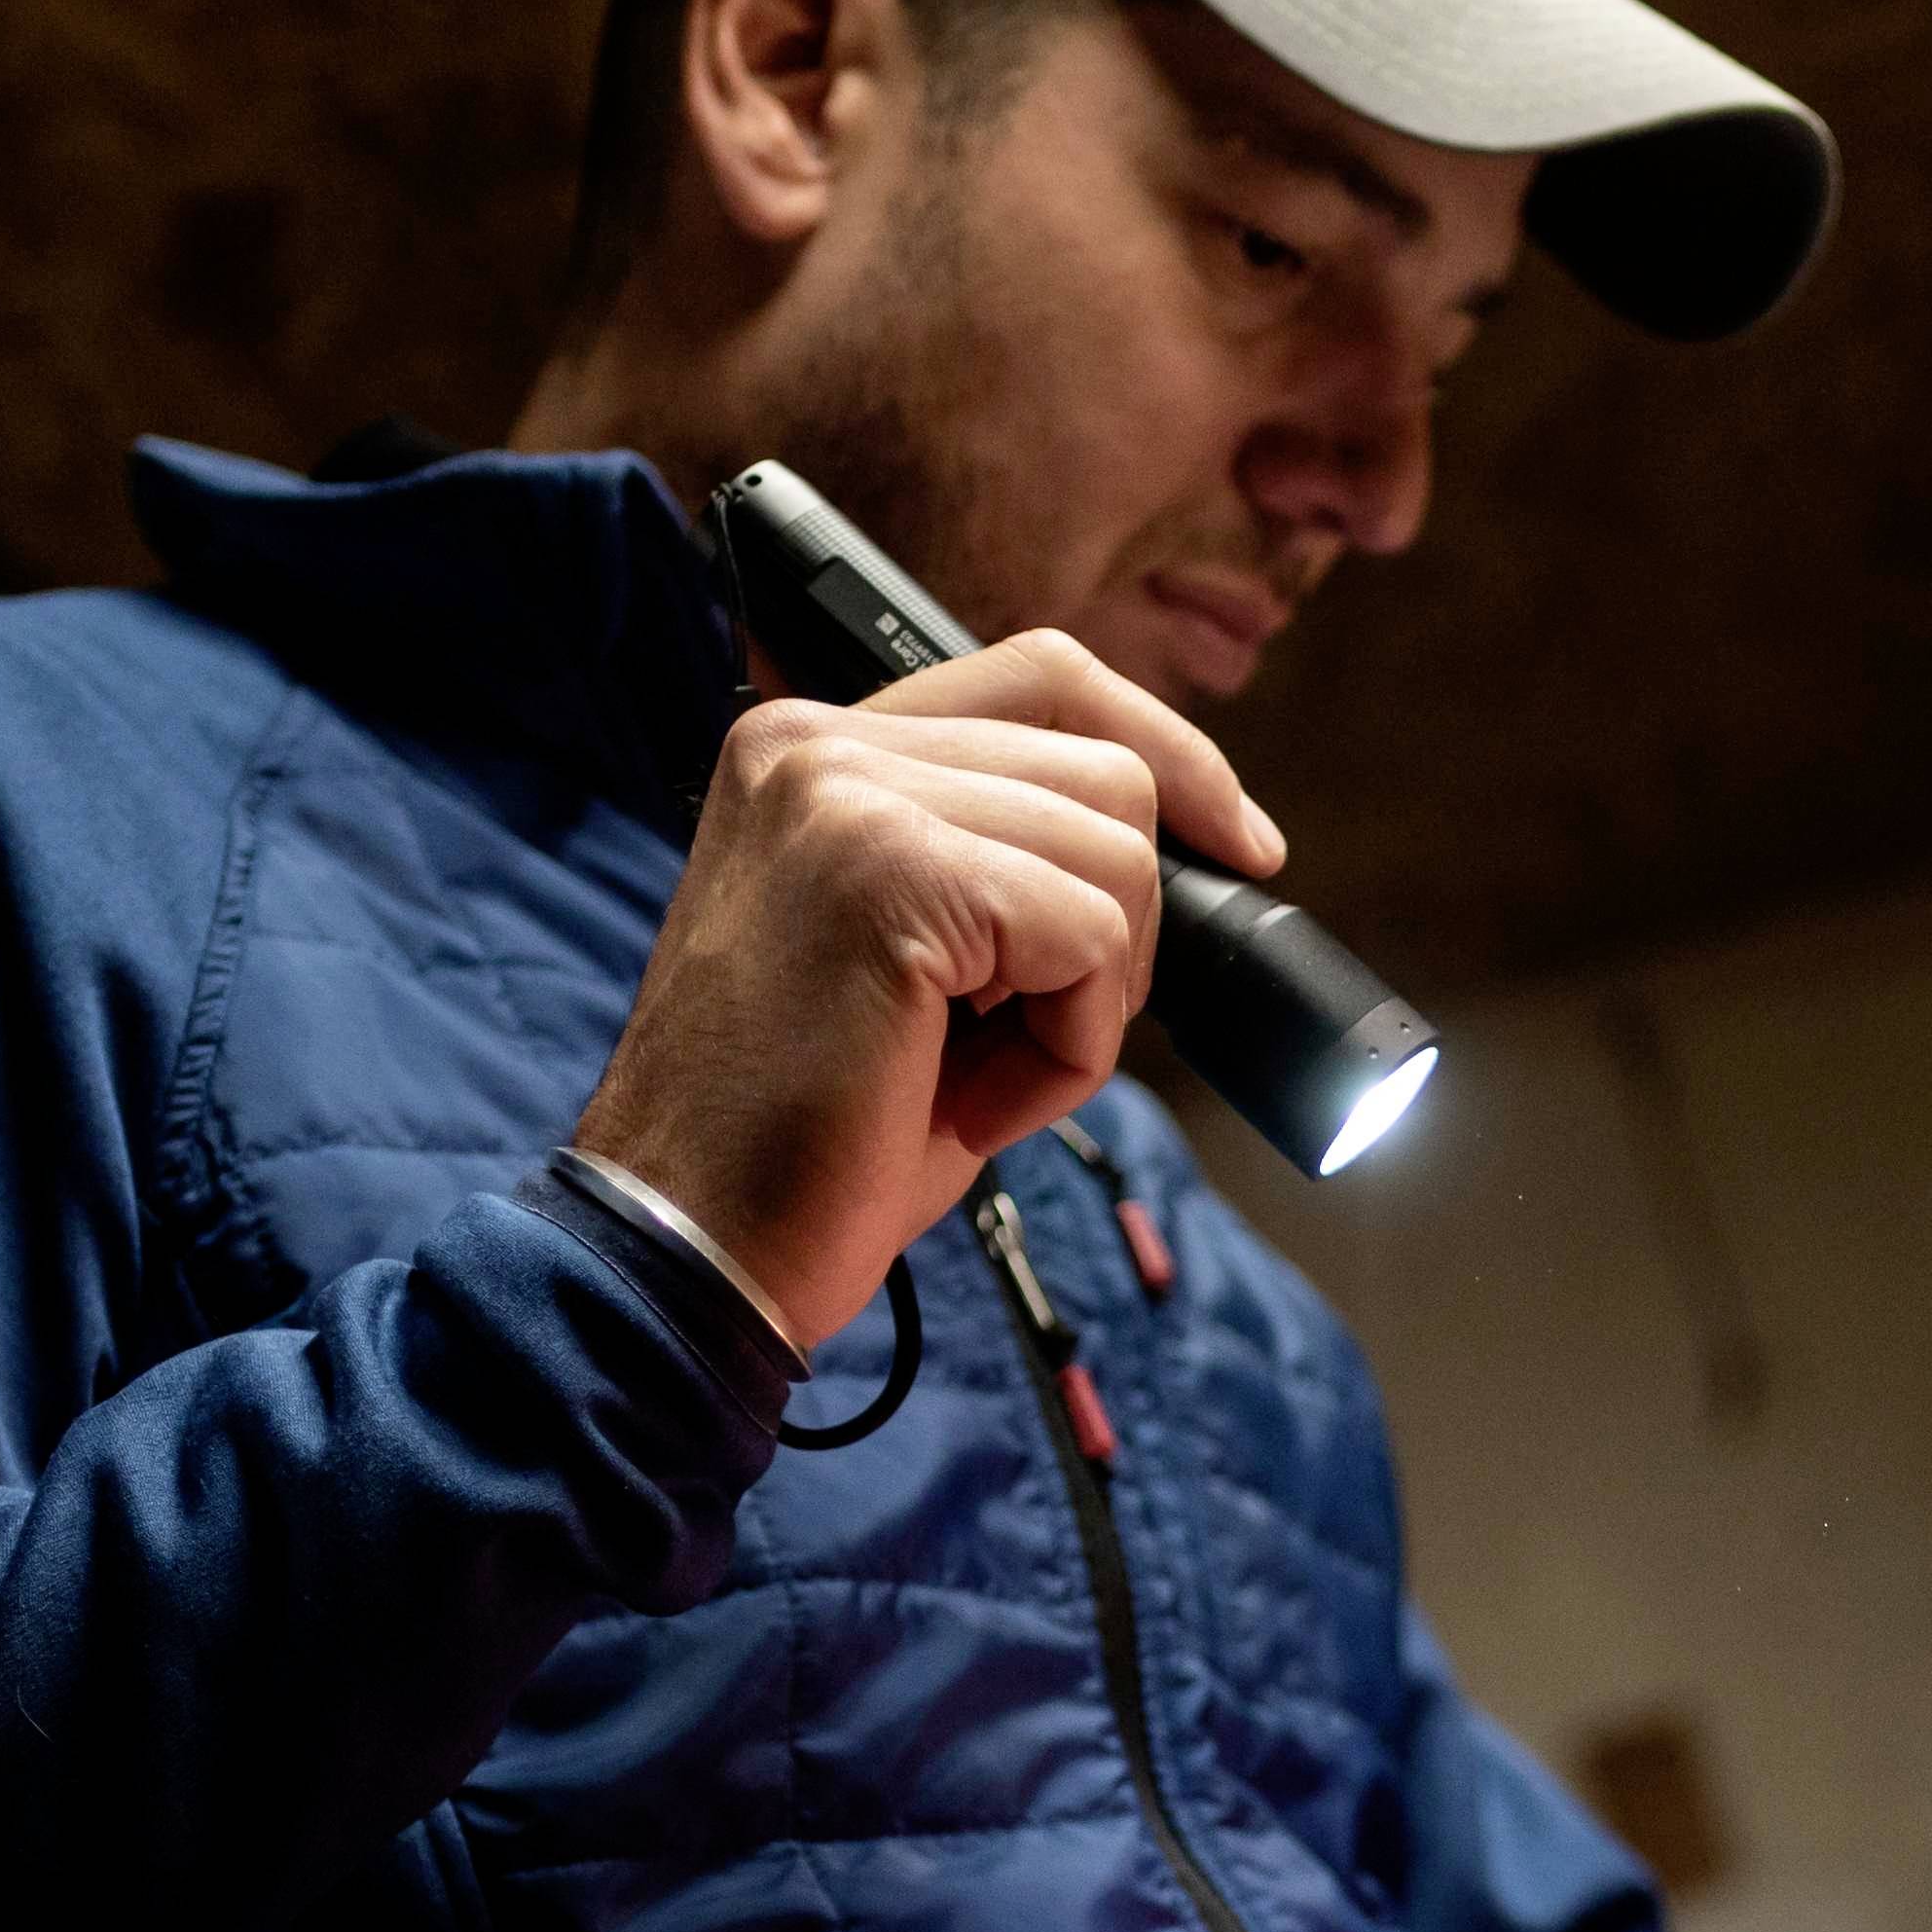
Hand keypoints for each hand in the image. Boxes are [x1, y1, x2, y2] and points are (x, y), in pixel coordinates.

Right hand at [573, 630, 1285, 1344]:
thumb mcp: (915, 961)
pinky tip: (969, 1109)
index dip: (1169, 752)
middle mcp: (816, 745)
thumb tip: (1187, 840)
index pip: (1045, 678)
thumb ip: (1003, 862)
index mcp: (811, 750)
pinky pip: (1090, 938)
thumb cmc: (803, 1137)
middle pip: (1106, 769)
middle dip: (1121, 929)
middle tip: (1020, 1041)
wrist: (693, 1252)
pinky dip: (1069, 1054)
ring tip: (974, 1079)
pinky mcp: (890, 874)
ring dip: (1089, 1002)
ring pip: (1117, 853)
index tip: (1239, 845)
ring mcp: (848, 798)